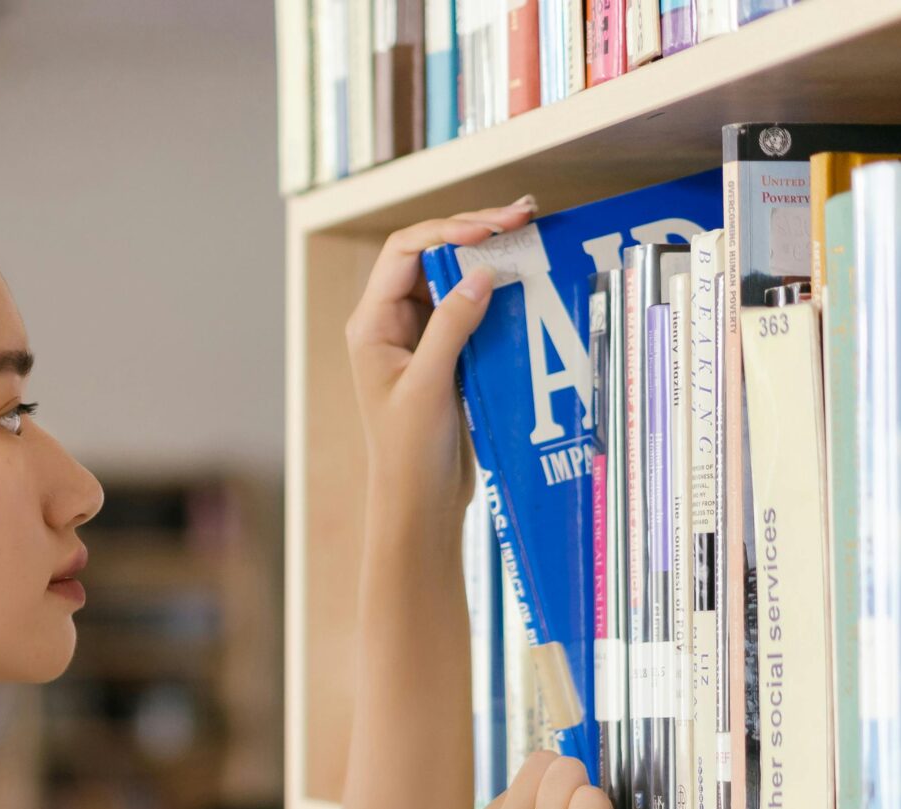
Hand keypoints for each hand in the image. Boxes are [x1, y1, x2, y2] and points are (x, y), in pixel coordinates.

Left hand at [345, 196, 537, 525]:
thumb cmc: (409, 452)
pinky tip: (524, 273)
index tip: (490, 228)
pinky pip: (469, 304)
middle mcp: (391, 322)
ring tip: (528, 230)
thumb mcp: (429, 387)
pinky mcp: (445, 350)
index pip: (404, 252)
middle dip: (473, 231)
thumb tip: (480, 273)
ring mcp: (419, 334)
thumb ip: (452, 327)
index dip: (446, 230)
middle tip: (523, 215)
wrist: (419, 500)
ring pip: (452, 276)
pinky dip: (496, 286)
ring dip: (487, 253)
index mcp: (372, 324)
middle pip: (430, 254)